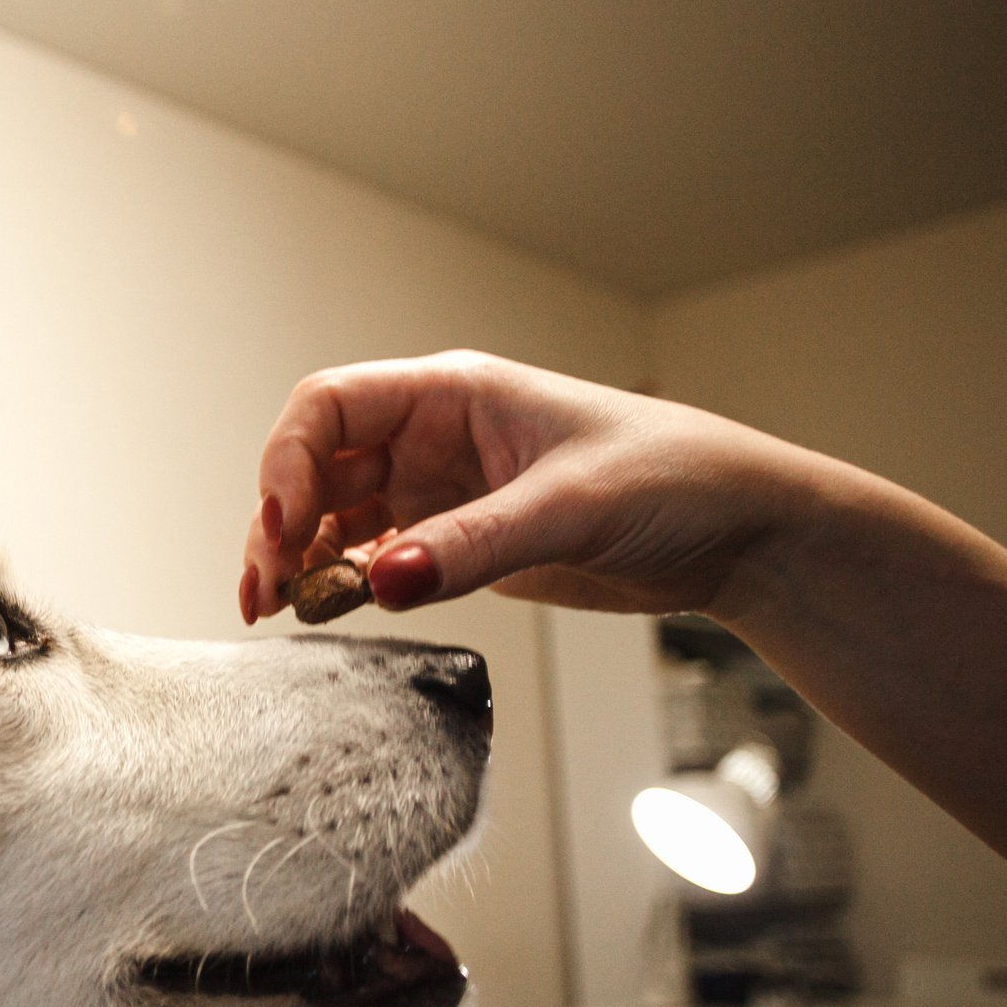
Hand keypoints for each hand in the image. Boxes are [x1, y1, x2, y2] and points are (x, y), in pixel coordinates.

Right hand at [239, 351, 823, 624]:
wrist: (741, 533)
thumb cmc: (678, 479)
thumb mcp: (573, 506)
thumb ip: (474, 545)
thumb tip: (379, 580)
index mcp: (453, 392)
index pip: (331, 407)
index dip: (290, 464)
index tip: (285, 531)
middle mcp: (434, 436)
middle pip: (317, 467)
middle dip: (279, 523)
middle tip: (265, 590)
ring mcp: (442, 490)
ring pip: (336, 517)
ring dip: (300, 559)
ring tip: (281, 610)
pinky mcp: (460, 542)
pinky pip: (376, 558)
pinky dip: (342, 585)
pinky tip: (328, 614)